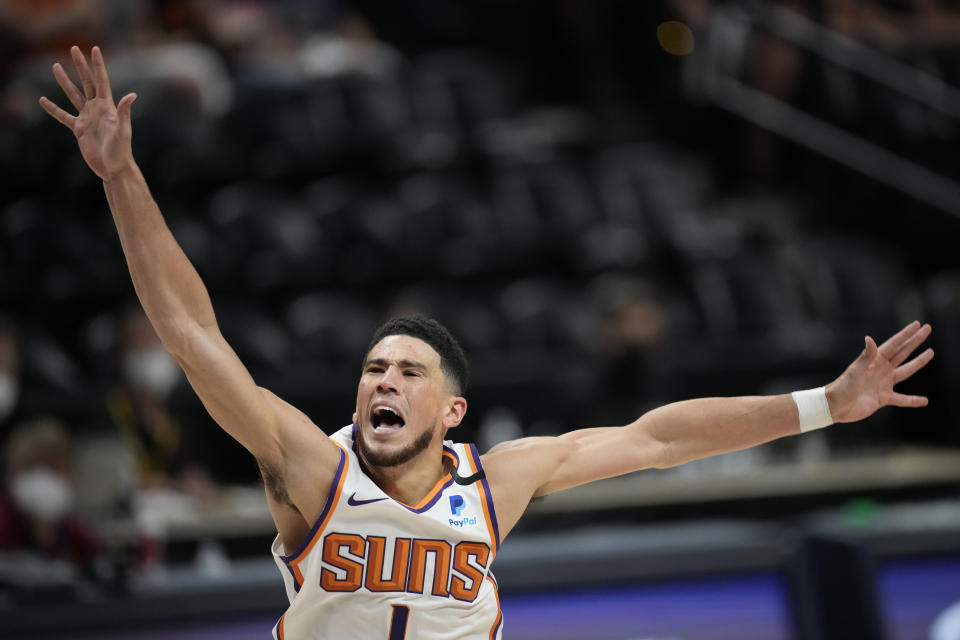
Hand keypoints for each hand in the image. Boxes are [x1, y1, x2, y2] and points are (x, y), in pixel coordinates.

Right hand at [38, 46, 136, 180]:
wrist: (113, 168)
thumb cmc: (121, 151)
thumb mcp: (123, 130)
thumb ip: (124, 112)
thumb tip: (131, 95)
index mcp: (108, 107)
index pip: (102, 81)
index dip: (98, 65)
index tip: (94, 49)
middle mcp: (97, 109)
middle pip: (87, 82)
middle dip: (80, 66)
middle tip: (73, 48)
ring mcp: (87, 118)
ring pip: (74, 95)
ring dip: (64, 81)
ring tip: (56, 66)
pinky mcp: (79, 129)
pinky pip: (64, 116)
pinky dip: (53, 109)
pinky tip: (43, 100)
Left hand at [826, 321, 933, 422]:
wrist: (836, 406)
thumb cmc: (843, 386)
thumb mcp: (856, 370)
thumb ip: (866, 356)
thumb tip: (869, 338)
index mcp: (875, 360)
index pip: (895, 344)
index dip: (906, 334)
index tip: (917, 324)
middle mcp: (881, 369)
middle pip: (903, 352)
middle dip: (915, 341)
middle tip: (927, 329)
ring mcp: (883, 383)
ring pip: (906, 371)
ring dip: (918, 362)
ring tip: (930, 353)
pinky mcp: (883, 398)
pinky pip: (902, 399)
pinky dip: (913, 400)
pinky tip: (925, 401)